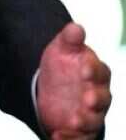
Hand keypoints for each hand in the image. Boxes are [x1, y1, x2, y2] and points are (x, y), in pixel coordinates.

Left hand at [36, 22, 110, 139]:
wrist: (54, 85)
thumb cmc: (64, 64)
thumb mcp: (62, 49)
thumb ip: (69, 40)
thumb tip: (75, 27)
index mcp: (95, 73)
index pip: (99, 70)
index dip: (92, 68)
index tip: (82, 67)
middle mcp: (97, 94)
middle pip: (102, 98)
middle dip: (95, 99)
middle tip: (87, 100)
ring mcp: (89, 113)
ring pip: (93, 120)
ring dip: (85, 121)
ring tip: (73, 122)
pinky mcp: (78, 128)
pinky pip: (79, 136)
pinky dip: (70, 138)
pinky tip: (57, 135)